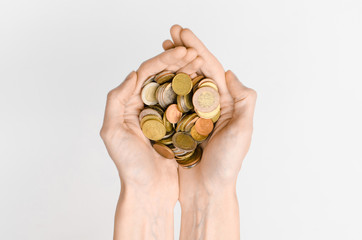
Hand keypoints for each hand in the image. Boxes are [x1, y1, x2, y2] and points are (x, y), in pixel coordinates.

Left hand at [100, 46, 198, 238]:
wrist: (148, 191)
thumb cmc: (129, 166)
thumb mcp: (112, 132)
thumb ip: (116, 100)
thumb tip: (133, 74)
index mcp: (130, 104)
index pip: (147, 73)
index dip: (164, 60)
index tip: (182, 53)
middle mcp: (146, 106)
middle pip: (162, 76)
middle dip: (178, 61)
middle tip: (195, 52)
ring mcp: (163, 115)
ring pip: (175, 87)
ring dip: (187, 72)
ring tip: (201, 62)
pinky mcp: (177, 126)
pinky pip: (185, 104)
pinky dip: (193, 92)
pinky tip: (204, 83)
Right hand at [163, 25, 256, 239]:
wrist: (208, 191)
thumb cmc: (227, 166)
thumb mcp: (243, 132)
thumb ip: (243, 100)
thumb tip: (229, 73)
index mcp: (225, 103)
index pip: (211, 68)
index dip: (197, 48)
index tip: (182, 33)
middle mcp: (210, 105)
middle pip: (195, 71)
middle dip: (183, 50)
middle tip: (169, 33)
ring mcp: (194, 114)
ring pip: (182, 82)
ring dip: (172, 64)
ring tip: (161, 48)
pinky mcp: (180, 125)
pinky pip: (172, 101)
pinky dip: (165, 85)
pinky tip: (156, 76)